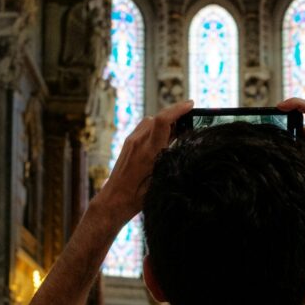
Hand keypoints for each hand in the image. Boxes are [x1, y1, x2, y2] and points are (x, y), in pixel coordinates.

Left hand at [94, 99, 193, 223]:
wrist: (114, 200)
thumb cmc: (138, 196)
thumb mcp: (160, 178)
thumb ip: (170, 158)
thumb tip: (183, 143)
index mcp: (148, 152)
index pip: (163, 120)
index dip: (178, 109)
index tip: (191, 104)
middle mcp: (138, 142)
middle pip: (158, 117)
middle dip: (175, 114)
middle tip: (190, 118)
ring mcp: (131, 142)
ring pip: (151, 121)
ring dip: (164, 121)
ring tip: (177, 130)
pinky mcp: (128, 144)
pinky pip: (144, 128)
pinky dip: (155, 127)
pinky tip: (162, 137)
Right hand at [275, 97, 304, 211]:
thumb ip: (301, 154)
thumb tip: (280, 144)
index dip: (296, 103)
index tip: (279, 106)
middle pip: (299, 119)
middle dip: (283, 117)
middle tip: (266, 122)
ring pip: (293, 132)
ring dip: (281, 133)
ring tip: (266, 138)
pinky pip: (292, 144)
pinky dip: (282, 145)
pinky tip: (271, 152)